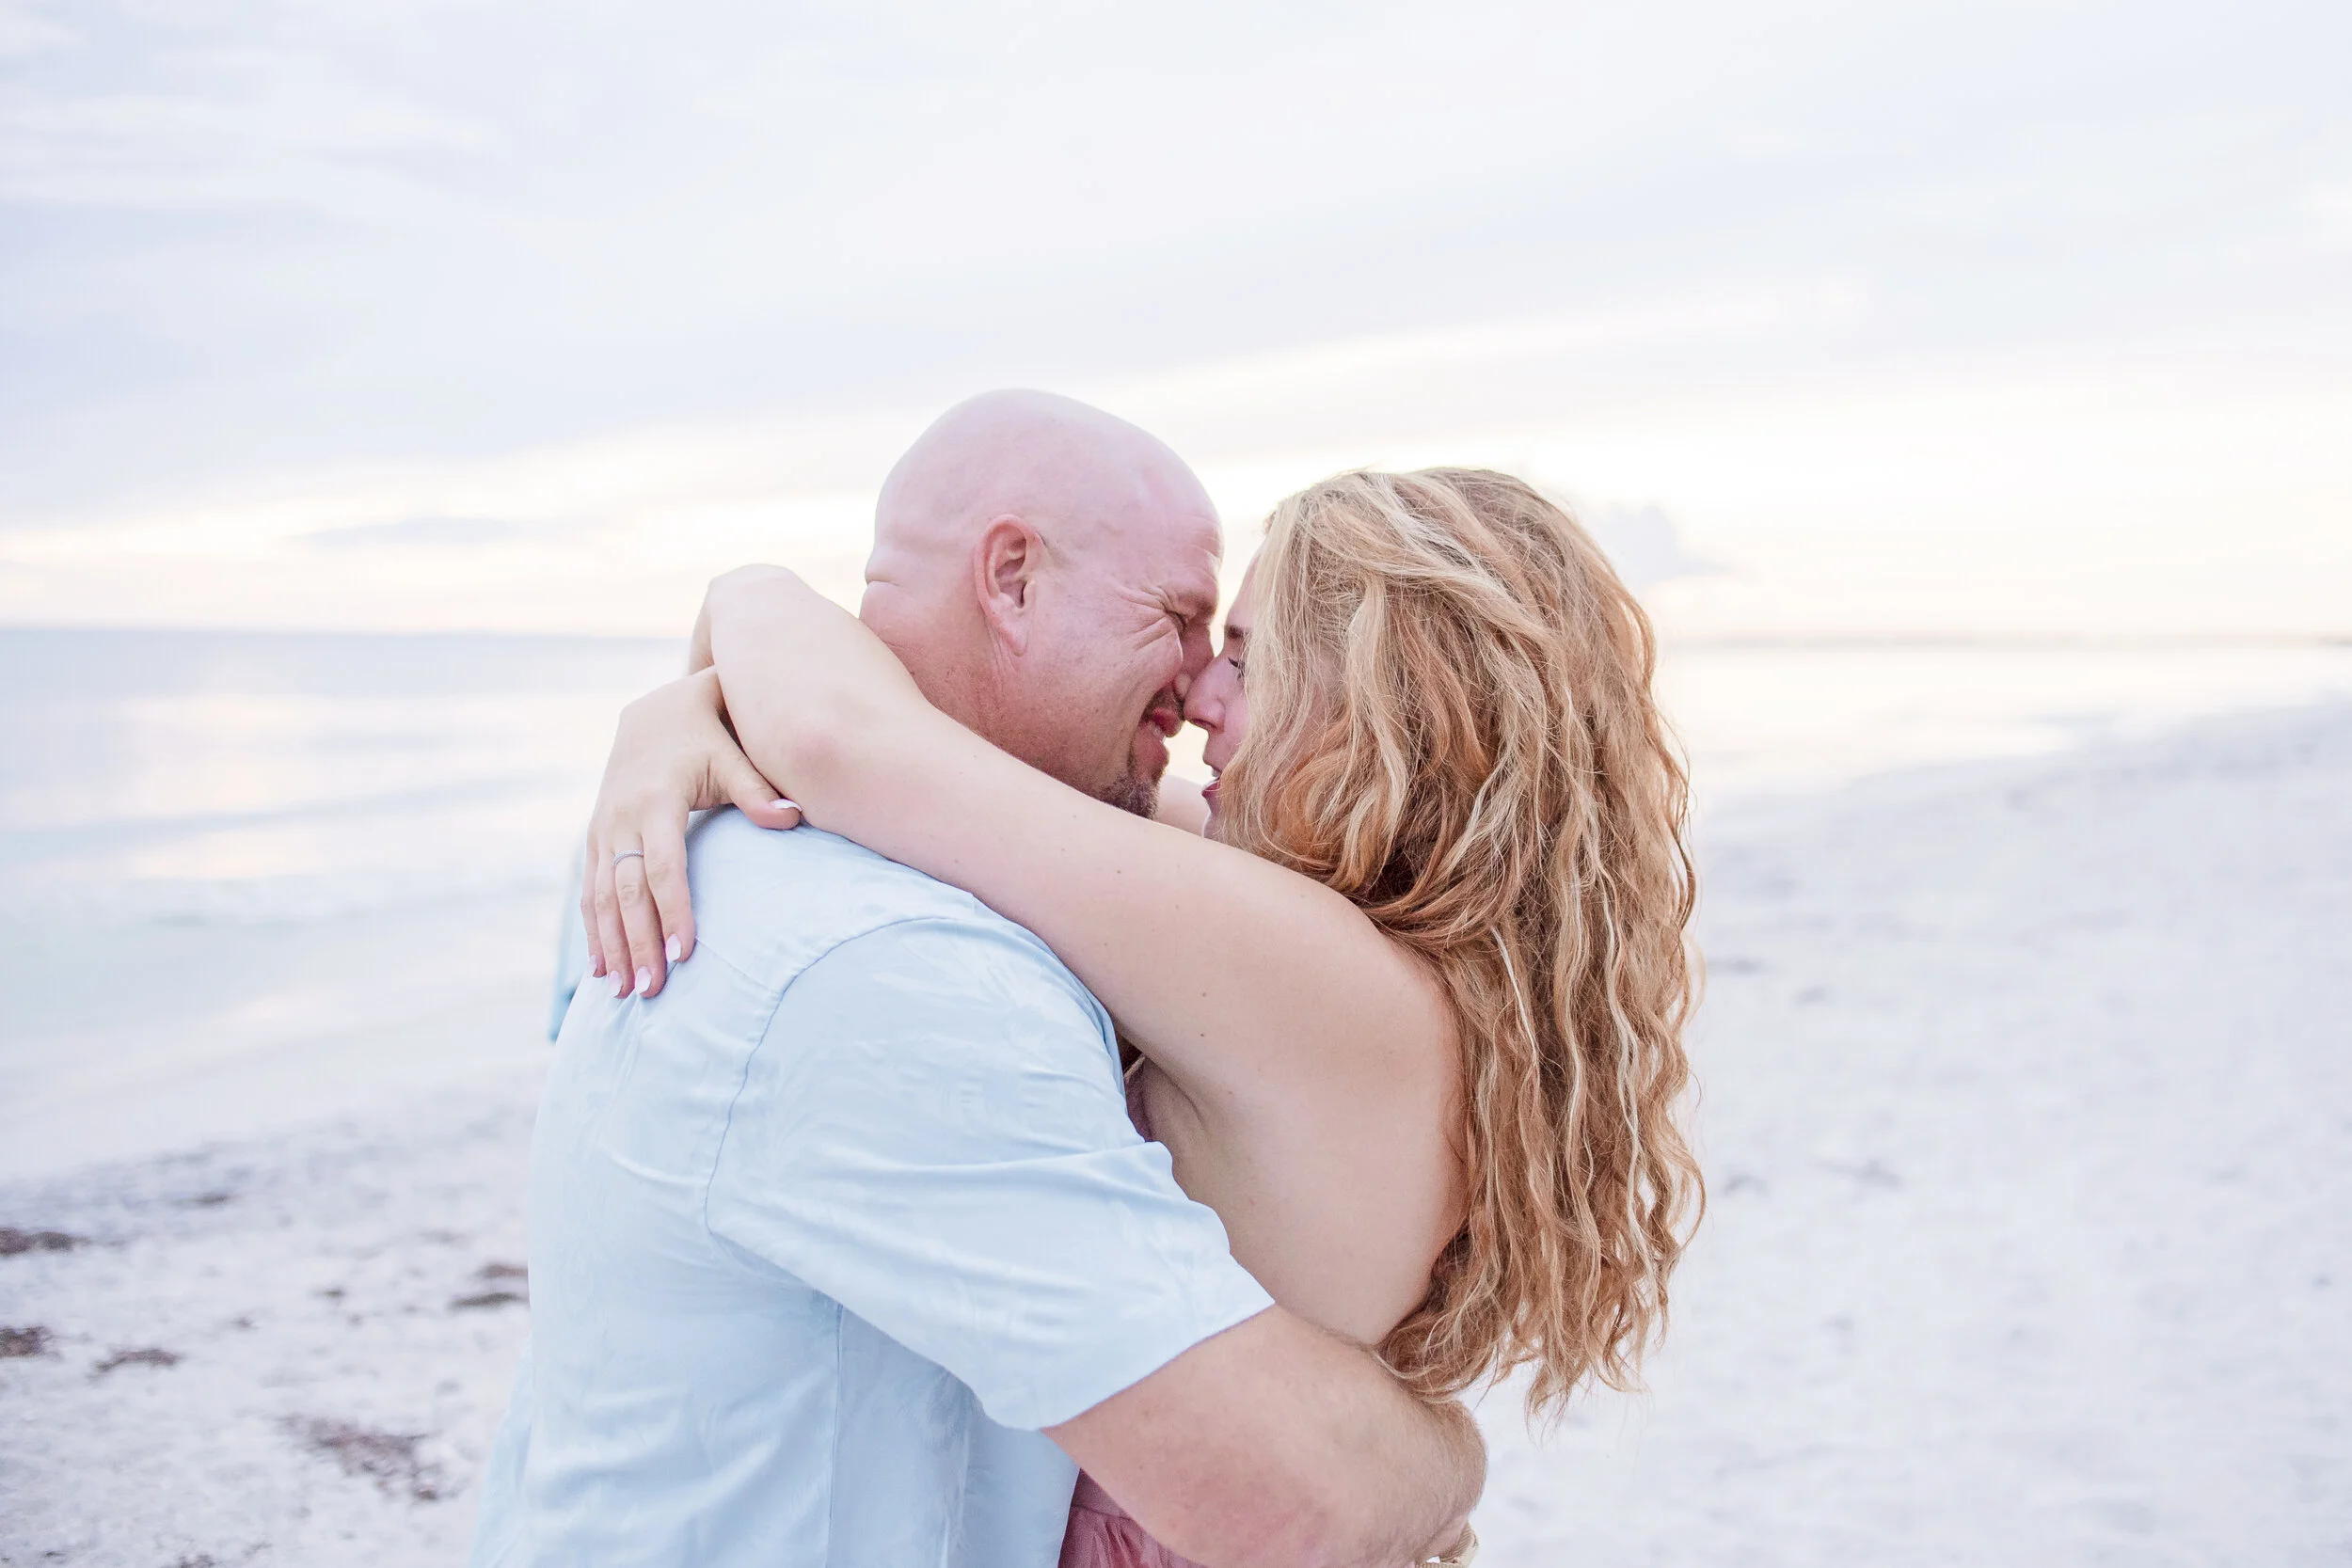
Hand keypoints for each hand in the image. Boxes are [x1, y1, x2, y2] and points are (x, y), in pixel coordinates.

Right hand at [583, 667, 801, 997]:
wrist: (653, 711)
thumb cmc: (706, 736)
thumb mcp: (733, 754)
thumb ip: (758, 790)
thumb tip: (793, 818)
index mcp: (656, 800)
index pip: (663, 867)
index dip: (672, 911)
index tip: (685, 955)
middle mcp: (620, 818)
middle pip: (626, 892)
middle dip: (638, 943)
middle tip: (653, 990)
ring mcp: (602, 829)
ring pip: (600, 897)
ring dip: (612, 946)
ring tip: (626, 991)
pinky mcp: (595, 838)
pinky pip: (590, 891)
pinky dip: (594, 930)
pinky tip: (601, 968)